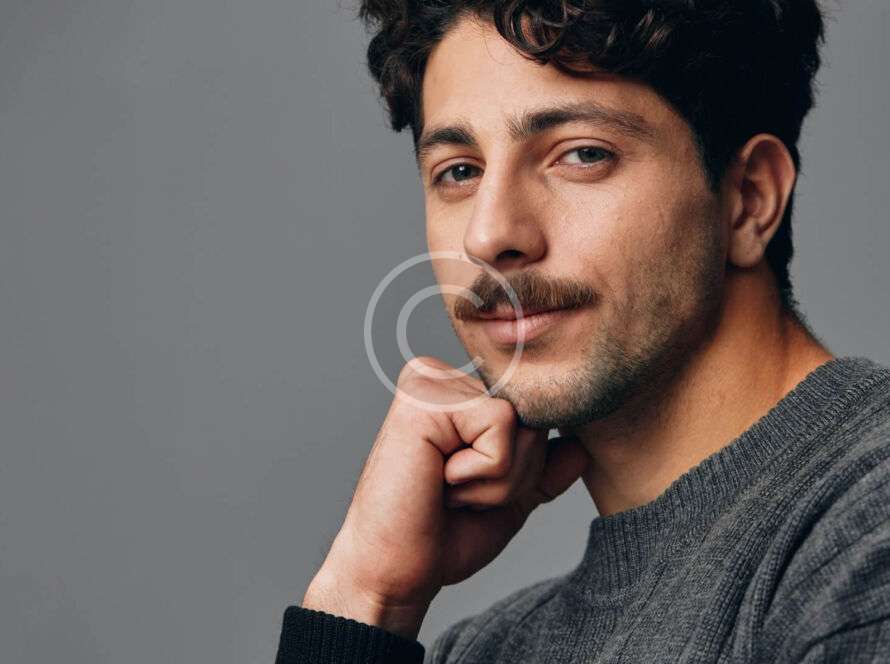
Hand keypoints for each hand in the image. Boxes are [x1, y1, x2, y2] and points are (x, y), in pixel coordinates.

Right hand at [302, 356, 588, 638]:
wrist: (394, 572)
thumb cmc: (440, 536)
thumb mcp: (506, 501)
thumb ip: (542, 472)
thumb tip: (580, 447)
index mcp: (458, 396)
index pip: (536, 417)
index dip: (521, 469)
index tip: (468, 491)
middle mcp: (444, 379)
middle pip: (534, 417)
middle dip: (513, 474)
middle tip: (456, 494)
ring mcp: (432, 382)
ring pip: (522, 423)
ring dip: (496, 478)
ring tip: (446, 488)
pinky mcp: (426, 398)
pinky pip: (500, 426)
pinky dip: (481, 472)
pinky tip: (438, 480)